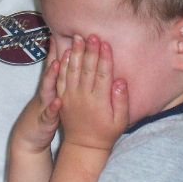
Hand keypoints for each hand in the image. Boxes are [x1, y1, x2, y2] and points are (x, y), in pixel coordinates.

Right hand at [10, 42, 61, 154]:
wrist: (29, 138)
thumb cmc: (46, 114)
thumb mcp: (53, 94)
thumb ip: (60, 77)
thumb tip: (69, 59)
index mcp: (53, 85)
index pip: (58, 63)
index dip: (63, 48)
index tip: (71, 32)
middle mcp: (47, 91)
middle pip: (52, 70)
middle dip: (58, 54)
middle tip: (67, 39)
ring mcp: (44, 104)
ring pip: (47, 88)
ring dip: (52, 76)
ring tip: (57, 63)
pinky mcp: (44, 120)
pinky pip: (48, 114)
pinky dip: (52, 108)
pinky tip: (58, 103)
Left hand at [57, 35, 127, 150]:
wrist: (83, 146)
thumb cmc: (106, 132)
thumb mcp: (121, 121)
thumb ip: (122, 101)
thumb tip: (121, 81)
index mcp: (99, 101)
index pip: (102, 74)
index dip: (104, 58)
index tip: (105, 43)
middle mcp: (84, 97)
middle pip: (86, 69)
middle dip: (89, 51)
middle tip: (91, 35)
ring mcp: (71, 97)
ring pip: (72, 71)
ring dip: (74, 53)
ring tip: (77, 38)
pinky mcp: (62, 98)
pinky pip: (60, 79)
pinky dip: (62, 66)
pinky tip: (65, 53)